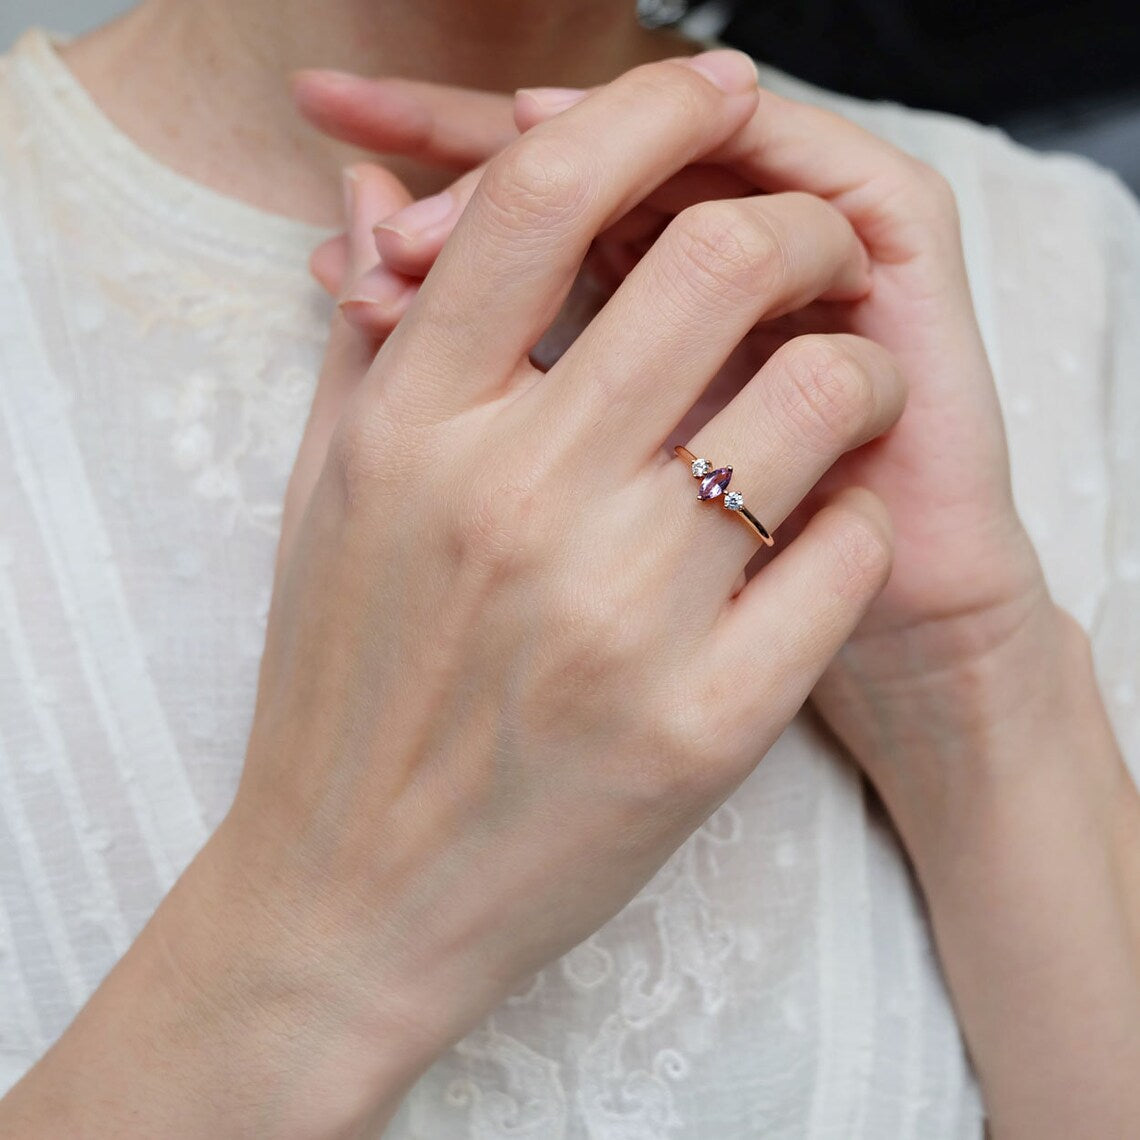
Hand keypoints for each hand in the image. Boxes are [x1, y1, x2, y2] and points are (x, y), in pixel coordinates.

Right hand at [227, 50, 909, 1132]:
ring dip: (852, 368)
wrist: (353, 896)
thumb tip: (373, 188)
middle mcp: (515, 503)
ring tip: (832, 396)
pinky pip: (844, 551)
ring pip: (814, 397)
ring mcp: (617, 618)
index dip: (642, 109)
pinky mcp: (702, 727)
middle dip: (795, 230)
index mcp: (412, 429)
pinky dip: (854, 513)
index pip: (542, 192)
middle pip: (717, 261)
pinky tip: (818, 528)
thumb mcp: (328, 498)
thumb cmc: (340, 688)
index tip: (708, 96)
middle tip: (808, 259)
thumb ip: (370, 333)